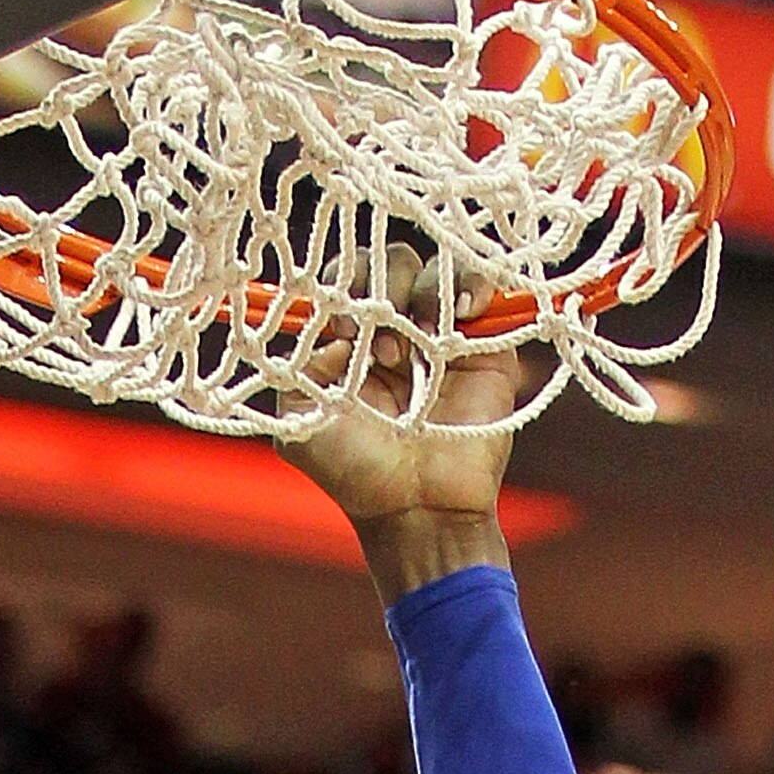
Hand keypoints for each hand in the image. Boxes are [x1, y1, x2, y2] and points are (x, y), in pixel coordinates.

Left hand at [281, 256, 519, 589]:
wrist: (422, 509)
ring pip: (433, 267)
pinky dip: (473, 283)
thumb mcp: (300, 427)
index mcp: (348, 344)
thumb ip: (291, 374)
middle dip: (383, 291)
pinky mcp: (483, 342)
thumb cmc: (357, 473)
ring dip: (426, 292)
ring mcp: (438, 333)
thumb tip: (314, 327)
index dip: (344, 288)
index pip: (343, 281)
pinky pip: (480, 284)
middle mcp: (392, 330)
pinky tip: (464, 312)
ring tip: (426, 338)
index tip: (347, 333)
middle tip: (386, 351)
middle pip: (387, 264)